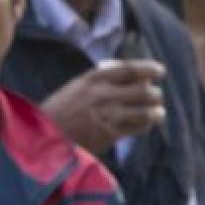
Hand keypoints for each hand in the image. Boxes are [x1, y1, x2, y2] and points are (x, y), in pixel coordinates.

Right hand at [39, 60, 166, 154]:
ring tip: (157, 113)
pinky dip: (145, 125)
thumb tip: (127, 74)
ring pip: (146, 110)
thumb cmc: (59, 110)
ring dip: (155, 111)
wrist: (44, 135)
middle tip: (155, 96)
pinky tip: (145, 124)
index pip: (130, 69)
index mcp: (94, 78)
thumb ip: (100, 80)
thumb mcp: (76, 87)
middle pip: (144, 90)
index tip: (160, 71)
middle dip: (154, 94)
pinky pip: (138, 127)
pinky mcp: (110, 134)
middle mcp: (104, 94)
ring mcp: (108, 114)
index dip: (149, 69)